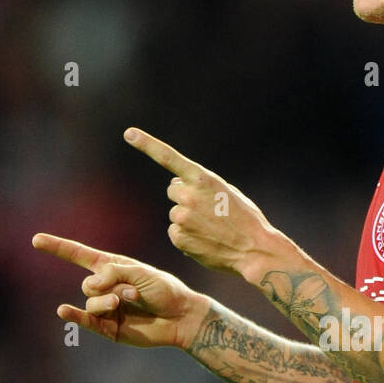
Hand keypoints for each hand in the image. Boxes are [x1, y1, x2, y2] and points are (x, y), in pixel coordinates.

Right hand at [31, 233, 209, 350]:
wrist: (181, 317)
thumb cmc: (165, 290)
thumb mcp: (140, 273)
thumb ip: (113, 273)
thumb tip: (90, 286)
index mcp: (112, 268)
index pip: (79, 255)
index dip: (58, 248)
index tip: (36, 240)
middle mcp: (105, 287)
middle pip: (88, 284)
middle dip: (109, 286)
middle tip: (134, 291)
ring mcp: (106, 308)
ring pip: (91, 302)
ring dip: (109, 300)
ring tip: (131, 301)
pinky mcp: (108, 328)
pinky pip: (87, 320)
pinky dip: (75, 315)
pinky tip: (63, 310)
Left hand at [123, 127, 277, 278]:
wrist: (254, 249)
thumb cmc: (245, 219)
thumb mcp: (227, 192)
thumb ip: (202, 185)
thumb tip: (178, 189)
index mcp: (202, 179)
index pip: (168, 157)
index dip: (147, 144)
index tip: (129, 133)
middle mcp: (188, 195)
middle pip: (174, 190)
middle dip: (186, 197)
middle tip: (209, 210)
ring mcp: (181, 218)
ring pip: (176, 214)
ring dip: (189, 219)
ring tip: (213, 229)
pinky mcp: (179, 238)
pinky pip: (176, 233)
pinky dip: (188, 237)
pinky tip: (206, 241)